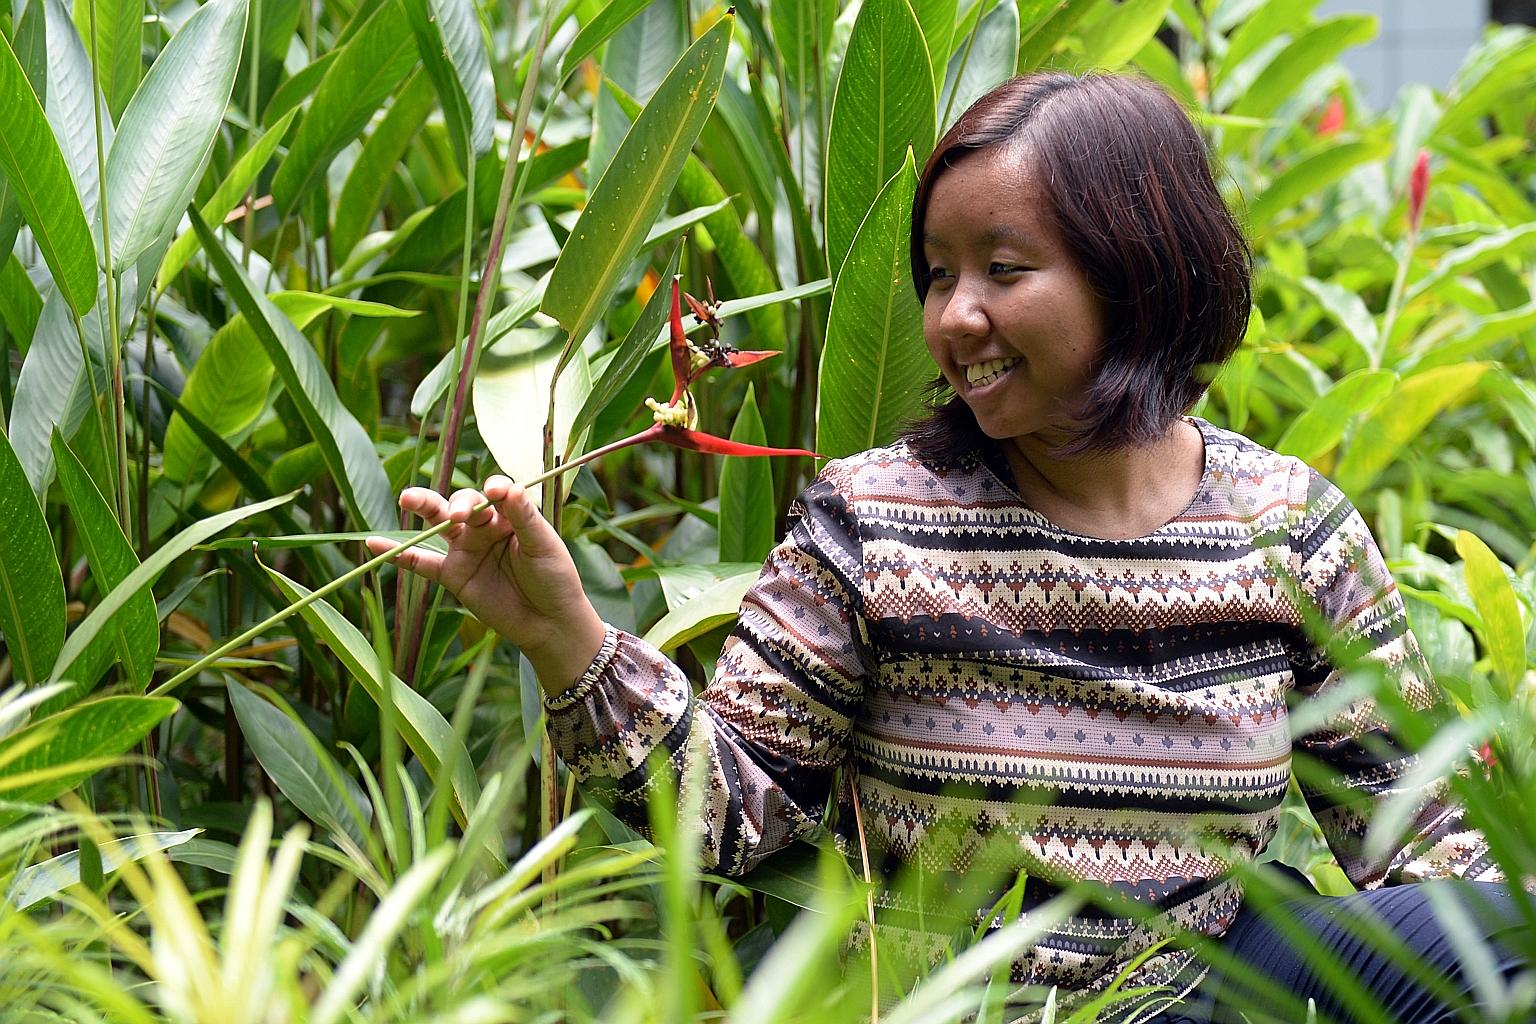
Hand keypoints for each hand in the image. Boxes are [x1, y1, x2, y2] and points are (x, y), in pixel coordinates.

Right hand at [366, 476, 605, 694]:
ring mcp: (467, 549)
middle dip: (459, 504)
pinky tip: (374, 543)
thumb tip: (509, 488)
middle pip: (463, 502)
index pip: (496, 493)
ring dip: (423, 507)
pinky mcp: (453, 575)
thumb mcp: (543, 546)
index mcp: (511, 514)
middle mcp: (486, 526)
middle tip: (460, 514)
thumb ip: (524, 518)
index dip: (493, 489)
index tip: (496, 492)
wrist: (549, 623)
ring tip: (407, 497)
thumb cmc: (554, 579)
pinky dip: (399, 554)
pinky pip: (421, 562)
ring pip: (439, 522)